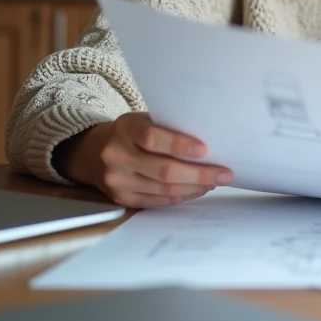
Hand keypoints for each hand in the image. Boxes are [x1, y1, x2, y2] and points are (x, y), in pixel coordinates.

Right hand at [54, 112, 230, 207]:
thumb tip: (212, 143)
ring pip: (164, 189)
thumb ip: (171, 127)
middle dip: (199, 174)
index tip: (205, 150)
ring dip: (195, 187)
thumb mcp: (146, 120)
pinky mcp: (122, 198)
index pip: (152, 138)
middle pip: (163, 170)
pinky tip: (197, 189)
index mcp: (125, 128)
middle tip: (224, 173)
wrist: (96, 152)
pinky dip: (182, 196)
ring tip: (215, 181)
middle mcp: (116, 155)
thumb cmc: (134, 132)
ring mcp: (117, 180)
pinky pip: (159, 201)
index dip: (179, 145)